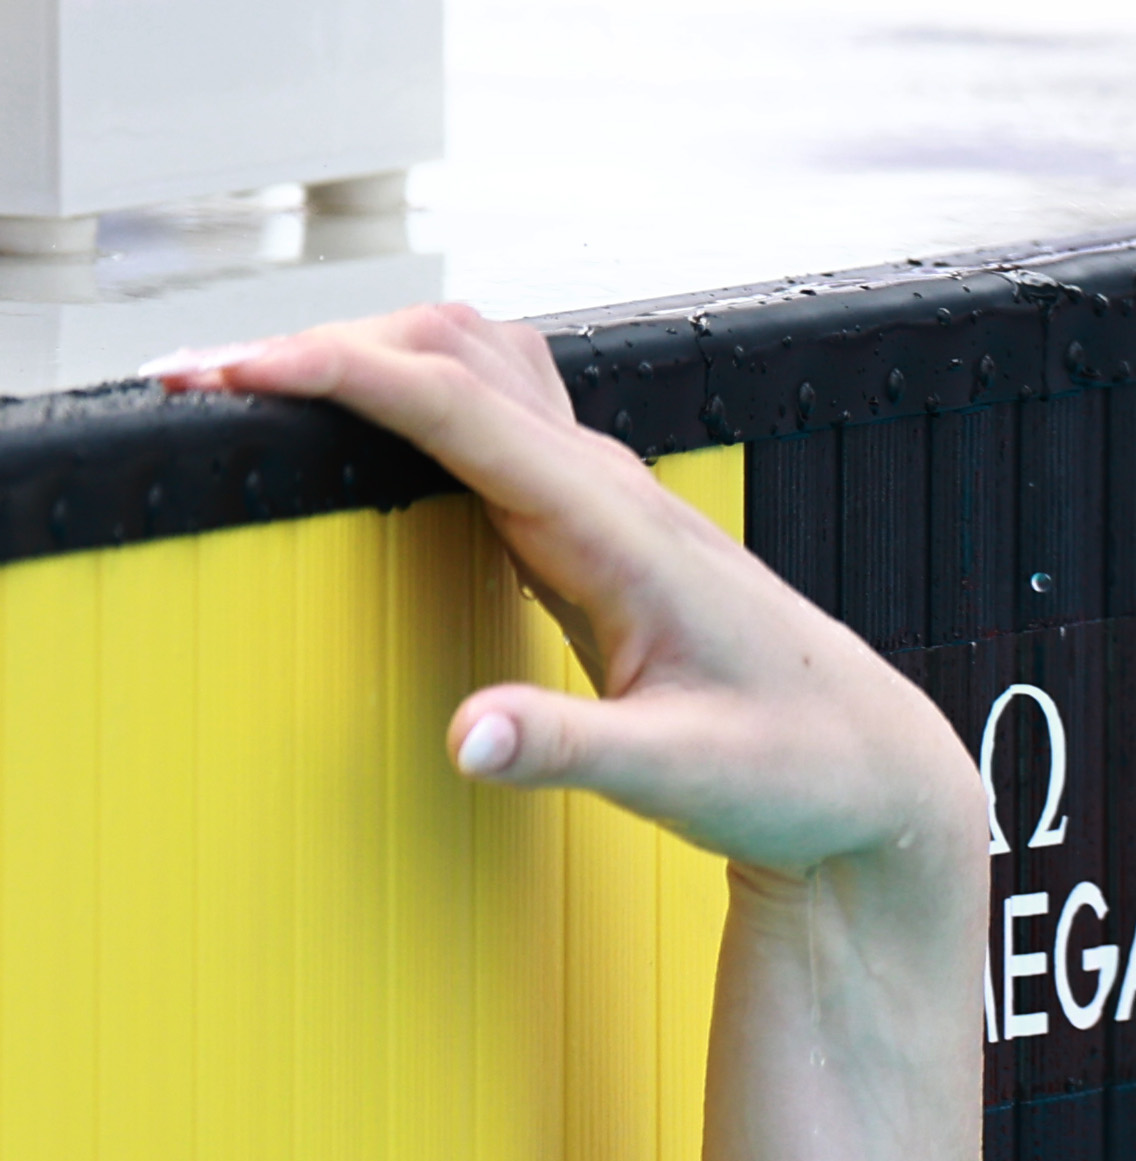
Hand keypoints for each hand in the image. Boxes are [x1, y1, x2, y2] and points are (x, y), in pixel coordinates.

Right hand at [155, 308, 975, 905]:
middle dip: (326, 348)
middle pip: (454, 355)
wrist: (876, 772)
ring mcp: (612, 498)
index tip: (231, 375)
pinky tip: (355, 420)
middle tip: (202, 382)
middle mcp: (617, 492)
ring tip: (252, 390)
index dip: (339, 374)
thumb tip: (468, 740)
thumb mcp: (683, 780)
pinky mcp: (602, 522)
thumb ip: (572, 751)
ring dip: (367, 356)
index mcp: (625, 534)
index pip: (460, 408)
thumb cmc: (796, 775)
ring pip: (476, 366)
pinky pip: (497, 415)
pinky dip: (413, 392)